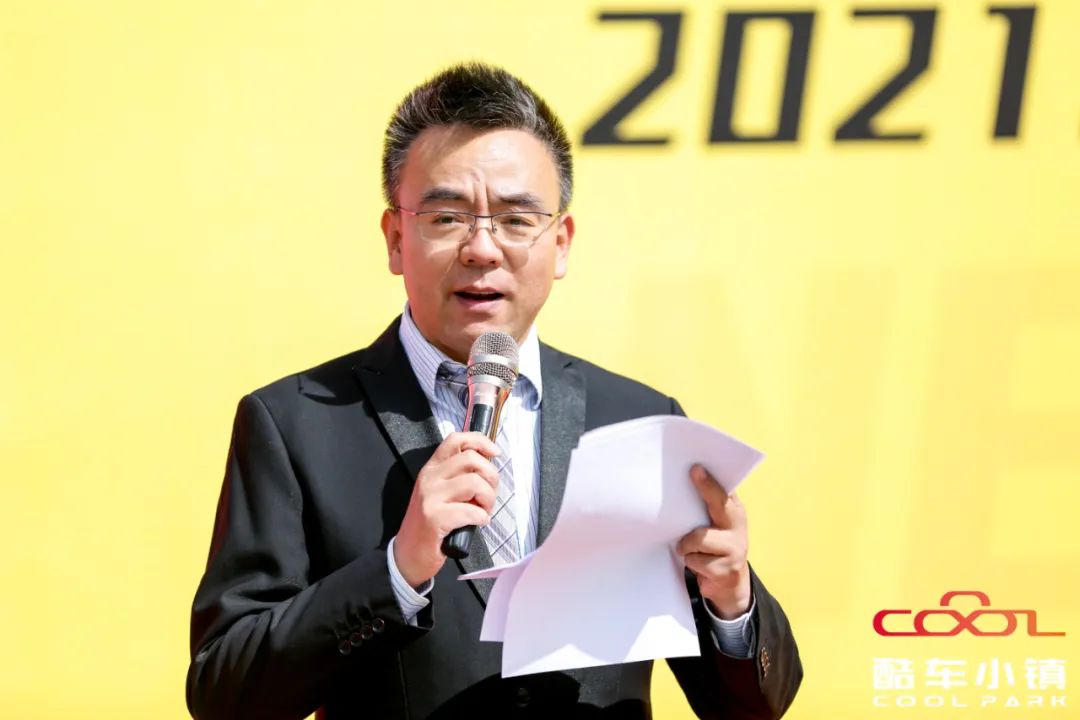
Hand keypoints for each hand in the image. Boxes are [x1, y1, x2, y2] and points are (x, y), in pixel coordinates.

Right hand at [393, 432, 499, 587]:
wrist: (408, 555)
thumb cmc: (431, 525)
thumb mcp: (441, 493)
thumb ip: (459, 477)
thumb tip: (488, 467)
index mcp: (432, 468)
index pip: (456, 440)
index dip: (480, 441)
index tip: (494, 453)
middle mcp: (429, 478)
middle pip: (471, 459)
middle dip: (491, 477)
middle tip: (488, 496)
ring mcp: (430, 497)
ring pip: (474, 483)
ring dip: (488, 499)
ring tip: (484, 511)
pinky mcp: (434, 518)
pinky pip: (470, 510)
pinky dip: (482, 517)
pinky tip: (479, 522)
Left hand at [676, 464, 751, 618]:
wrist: (731, 584)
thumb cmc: (716, 547)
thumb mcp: (717, 526)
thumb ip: (710, 508)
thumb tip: (690, 479)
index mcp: (735, 514)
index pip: (724, 494)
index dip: (710, 481)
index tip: (696, 468)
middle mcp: (738, 529)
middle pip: (719, 505)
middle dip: (706, 489)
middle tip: (693, 472)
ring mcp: (734, 550)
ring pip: (697, 539)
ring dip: (686, 546)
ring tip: (690, 549)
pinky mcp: (725, 570)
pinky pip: (694, 560)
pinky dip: (691, 562)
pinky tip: (699, 565)